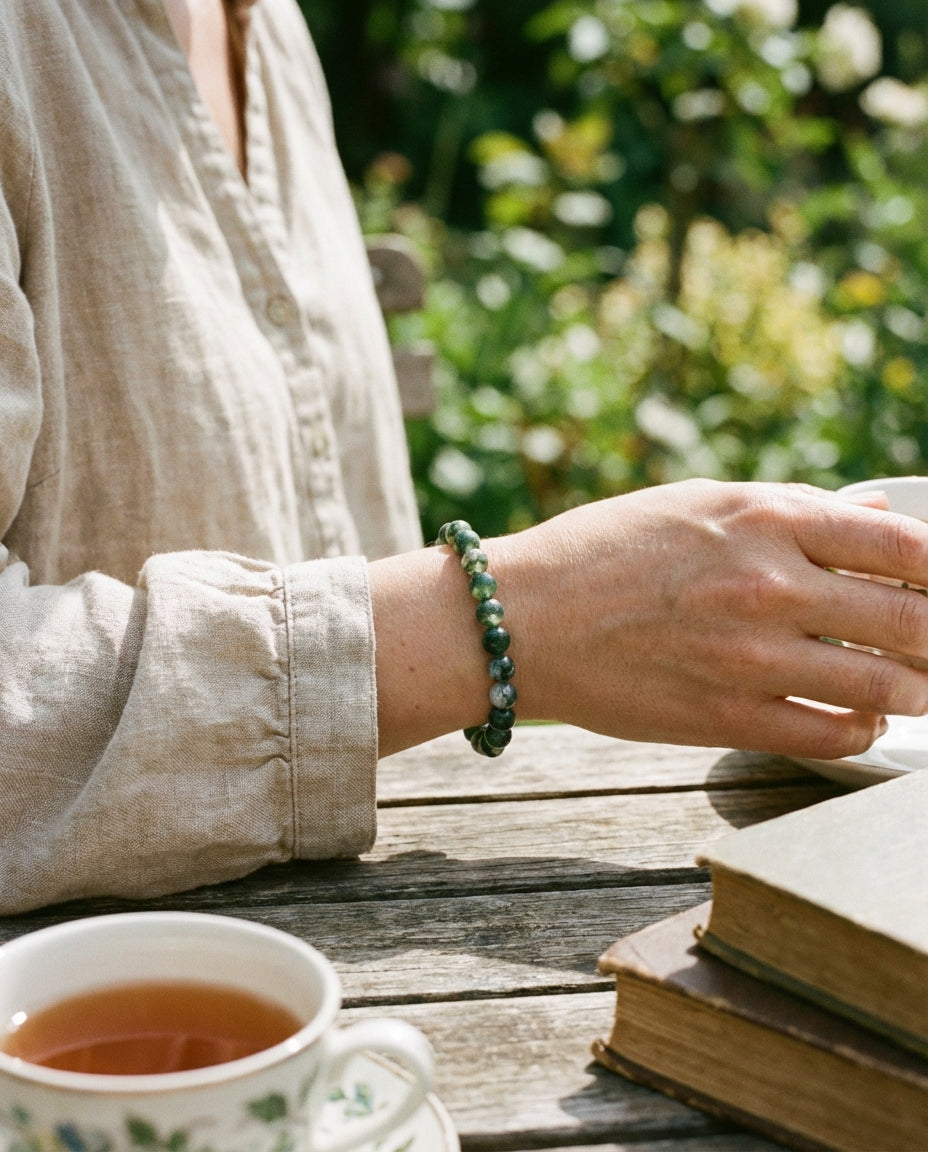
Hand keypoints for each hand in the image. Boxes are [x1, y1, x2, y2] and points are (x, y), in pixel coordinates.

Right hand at [491, 479, 927, 759]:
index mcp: (765, 519)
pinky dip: (861, 731)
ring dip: (917, 689)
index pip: (906, 549)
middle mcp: (769, 585)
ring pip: (884, 686)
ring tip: (917, 686)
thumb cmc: (603, 550)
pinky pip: (830, 735)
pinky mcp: (726, 718)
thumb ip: (794, 512)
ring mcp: (750, 657)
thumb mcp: (698, 502)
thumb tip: (880, 523)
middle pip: (912, 620)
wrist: (521, 617)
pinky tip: (859, 720)